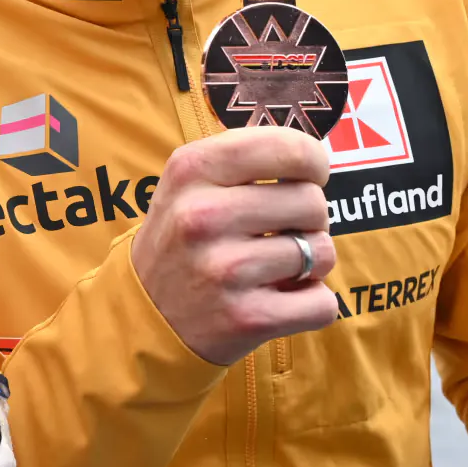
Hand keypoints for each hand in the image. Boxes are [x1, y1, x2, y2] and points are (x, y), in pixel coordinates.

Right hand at [131, 127, 337, 364]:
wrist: (144, 315)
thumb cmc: (183, 238)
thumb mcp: (189, 183)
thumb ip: (242, 159)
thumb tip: (314, 155)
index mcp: (191, 171)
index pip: (286, 148)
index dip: (312, 160)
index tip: (308, 175)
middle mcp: (204, 215)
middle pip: (312, 201)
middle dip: (309, 217)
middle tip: (281, 230)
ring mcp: (225, 269)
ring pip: (321, 251)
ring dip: (311, 261)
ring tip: (277, 266)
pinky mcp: (247, 318)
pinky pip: (322, 302)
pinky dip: (312, 303)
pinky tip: (282, 298)